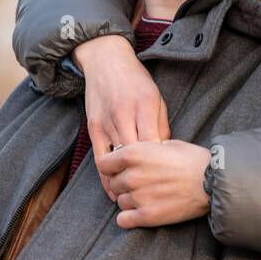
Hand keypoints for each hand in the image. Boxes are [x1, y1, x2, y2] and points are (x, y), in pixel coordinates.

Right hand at [73, 34, 170, 199]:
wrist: (106, 61)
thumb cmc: (137, 81)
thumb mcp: (157, 98)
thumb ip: (161, 126)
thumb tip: (166, 155)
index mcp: (145, 105)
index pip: (154, 144)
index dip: (160, 165)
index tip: (168, 178)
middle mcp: (124, 114)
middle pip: (136, 155)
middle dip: (144, 177)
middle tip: (153, 194)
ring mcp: (107, 122)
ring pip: (116, 160)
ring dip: (125, 181)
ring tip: (135, 198)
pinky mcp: (93, 128)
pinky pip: (100, 158)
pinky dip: (106, 175)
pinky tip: (113, 188)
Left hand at [96, 140, 211, 229]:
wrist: (214, 182)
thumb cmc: (194, 160)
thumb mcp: (168, 144)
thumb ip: (145, 150)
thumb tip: (136, 154)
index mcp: (134, 154)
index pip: (104, 164)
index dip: (112, 167)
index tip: (121, 169)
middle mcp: (132, 176)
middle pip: (113, 184)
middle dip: (124, 184)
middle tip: (142, 184)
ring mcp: (138, 197)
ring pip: (120, 202)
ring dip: (130, 200)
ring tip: (149, 197)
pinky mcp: (147, 216)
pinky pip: (123, 220)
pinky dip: (129, 218)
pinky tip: (141, 213)